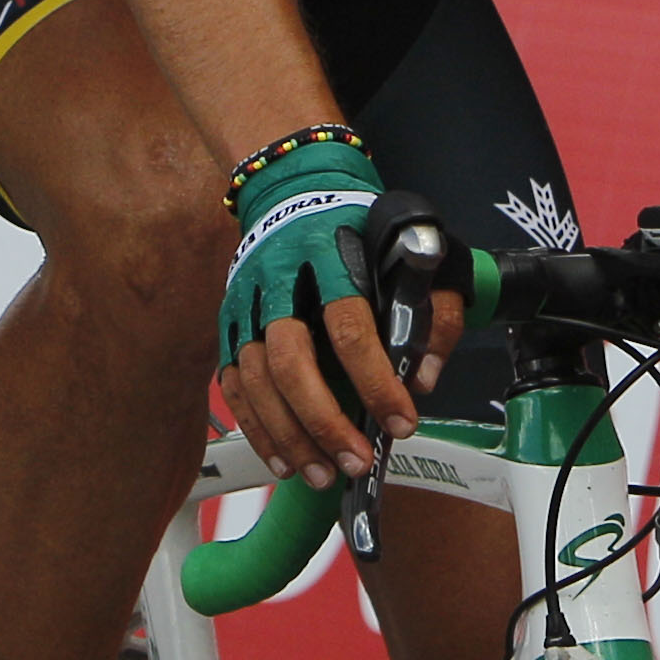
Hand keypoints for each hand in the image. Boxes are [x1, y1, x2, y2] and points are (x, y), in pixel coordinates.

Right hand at [214, 139, 460, 483]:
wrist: (294, 187)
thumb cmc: (360, 230)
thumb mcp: (411, 254)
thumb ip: (431, 314)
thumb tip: (420, 379)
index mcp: (330, 251)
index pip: (348, 323)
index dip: (375, 379)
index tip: (401, 420)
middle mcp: (279, 274)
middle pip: (290, 357)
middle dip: (324, 419)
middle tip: (356, 460)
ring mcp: (245, 298)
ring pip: (255, 377)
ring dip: (288, 434)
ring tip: (323, 472)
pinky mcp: (227, 320)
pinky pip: (233, 383)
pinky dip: (255, 427)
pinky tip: (284, 459)